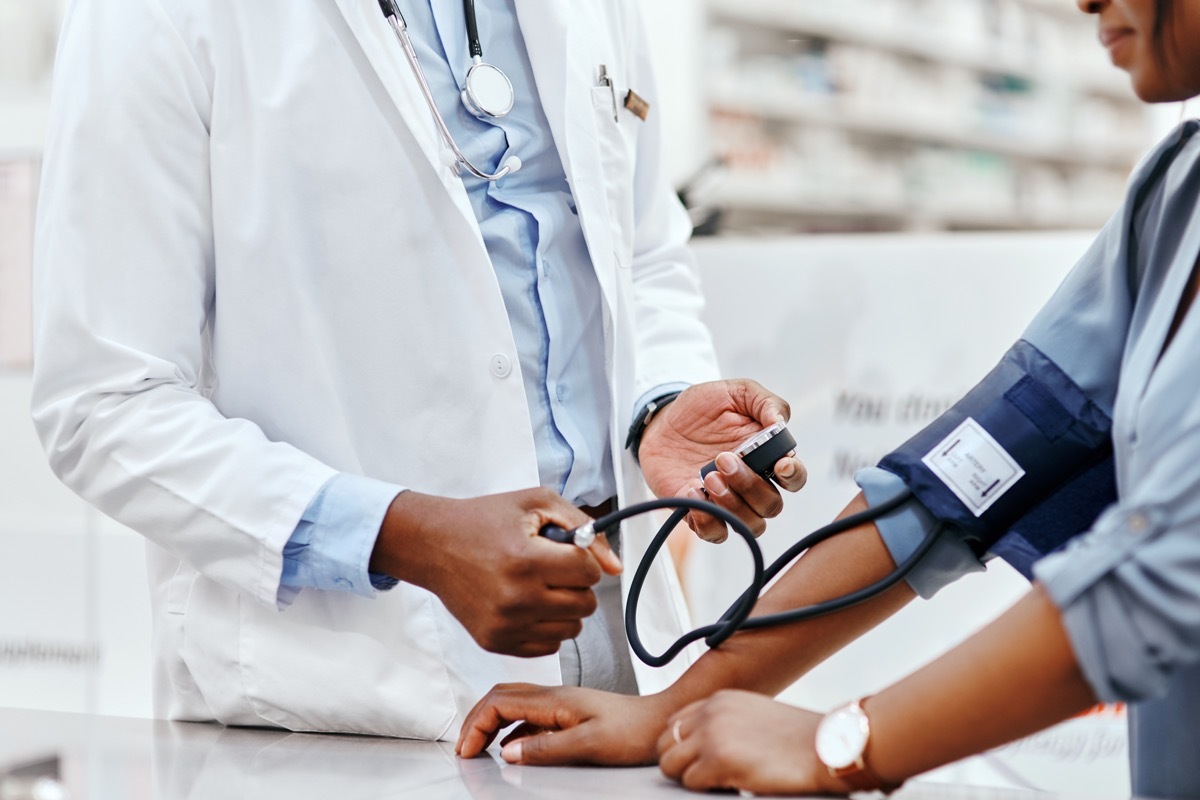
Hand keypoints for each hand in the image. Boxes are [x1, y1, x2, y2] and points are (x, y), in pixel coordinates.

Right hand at [370, 488, 621, 657]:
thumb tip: (615, 567)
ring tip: (542, 586)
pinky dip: (547, 626)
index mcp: (526, 560)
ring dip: (566, 607)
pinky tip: (529, 604)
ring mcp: (505, 625)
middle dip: (577, 584)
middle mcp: (516, 598)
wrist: (434, 545)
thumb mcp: (537, 503)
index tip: (564, 551)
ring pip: (571, 629)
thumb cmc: (485, 519)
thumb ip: (584, 527)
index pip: (589, 573)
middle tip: (554, 568)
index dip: (583, 558)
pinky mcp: (495, 642)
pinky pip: (548, 645)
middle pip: (585, 605)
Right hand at [456, 684, 673, 765]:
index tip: (466, 750)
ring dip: (490, 723)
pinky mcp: (569, 714)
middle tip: (464, 748)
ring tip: (479, 747)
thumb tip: (507, 753)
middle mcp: (554, 696)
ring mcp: (561, 704)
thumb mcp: (588, 744)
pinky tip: (512, 748)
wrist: (661, 723)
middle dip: (475, 719)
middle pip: (500, 697)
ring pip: (512, 704)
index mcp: (554, 700)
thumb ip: (545, 748)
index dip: (475, 724)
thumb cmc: (633, 732)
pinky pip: (529, 717)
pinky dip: (510, 730)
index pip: (499, 702)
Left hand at [638, 380, 806, 541]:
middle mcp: (751, 483)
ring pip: (749, 524)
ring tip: (708, 477)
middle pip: (771, 505)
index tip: (780, 465)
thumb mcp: (736, 392)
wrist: (661, 420)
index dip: (793, 476)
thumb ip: (765, 403)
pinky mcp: (700, 510)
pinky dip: (707, 520)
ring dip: (732, 505)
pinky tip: (692, 492)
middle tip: (723, 459)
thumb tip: (781, 424)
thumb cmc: (702, 407)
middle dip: (751, 486)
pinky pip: (714, 532)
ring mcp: (727, 500)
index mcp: (767, 457)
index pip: (795, 477)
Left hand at [657, 690, 849, 795]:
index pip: (675, 722)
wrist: (828, 746)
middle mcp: (711, 712)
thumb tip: (706, 743)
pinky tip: (729, 785)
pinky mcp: (719, 760)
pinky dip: (704, 788)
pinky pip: (690, 782)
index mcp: (720, 700)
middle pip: (665, 742)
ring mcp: (713, 735)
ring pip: (670, 764)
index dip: (683, 745)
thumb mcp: (756, 715)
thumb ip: (728, 722)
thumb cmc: (802, 738)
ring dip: (689, 777)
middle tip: (704, 775)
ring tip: (715, 781)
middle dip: (679, 762)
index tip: (697, 759)